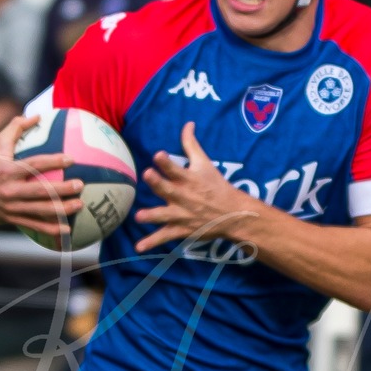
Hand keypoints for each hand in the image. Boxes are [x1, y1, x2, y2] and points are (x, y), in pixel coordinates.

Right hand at [0, 114, 81, 234]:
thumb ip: (16, 128)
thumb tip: (37, 114)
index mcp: (7, 170)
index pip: (34, 165)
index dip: (53, 162)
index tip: (70, 159)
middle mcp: (9, 190)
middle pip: (40, 191)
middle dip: (62, 189)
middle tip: (80, 185)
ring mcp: (10, 207)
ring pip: (40, 211)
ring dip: (61, 210)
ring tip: (80, 205)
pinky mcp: (11, 218)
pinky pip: (33, 225)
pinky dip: (50, 229)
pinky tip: (67, 230)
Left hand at [134, 122, 259, 252]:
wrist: (232, 213)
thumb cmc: (216, 185)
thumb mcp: (204, 163)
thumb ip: (191, 144)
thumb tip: (187, 123)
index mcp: (188, 179)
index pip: (175, 168)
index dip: (166, 162)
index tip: (158, 155)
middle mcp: (183, 196)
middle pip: (167, 188)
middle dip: (157, 182)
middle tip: (147, 175)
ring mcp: (181, 214)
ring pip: (163, 214)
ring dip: (152, 215)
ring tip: (140, 216)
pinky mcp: (181, 228)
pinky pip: (164, 236)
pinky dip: (151, 242)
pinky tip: (138, 247)